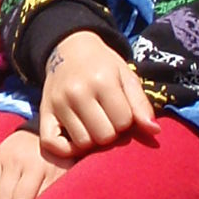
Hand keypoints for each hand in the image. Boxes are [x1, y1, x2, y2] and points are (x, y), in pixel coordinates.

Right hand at [39, 31, 153, 157]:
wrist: (69, 49)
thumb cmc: (103, 65)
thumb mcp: (126, 76)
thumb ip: (141, 104)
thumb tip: (154, 131)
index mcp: (102, 80)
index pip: (123, 122)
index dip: (126, 121)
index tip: (120, 110)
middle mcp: (77, 92)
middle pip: (103, 136)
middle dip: (111, 132)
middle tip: (107, 119)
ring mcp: (58, 103)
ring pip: (82, 143)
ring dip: (92, 140)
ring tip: (93, 125)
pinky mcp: (44, 112)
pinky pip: (52, 145)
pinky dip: (66, 149)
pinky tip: (76, 138)